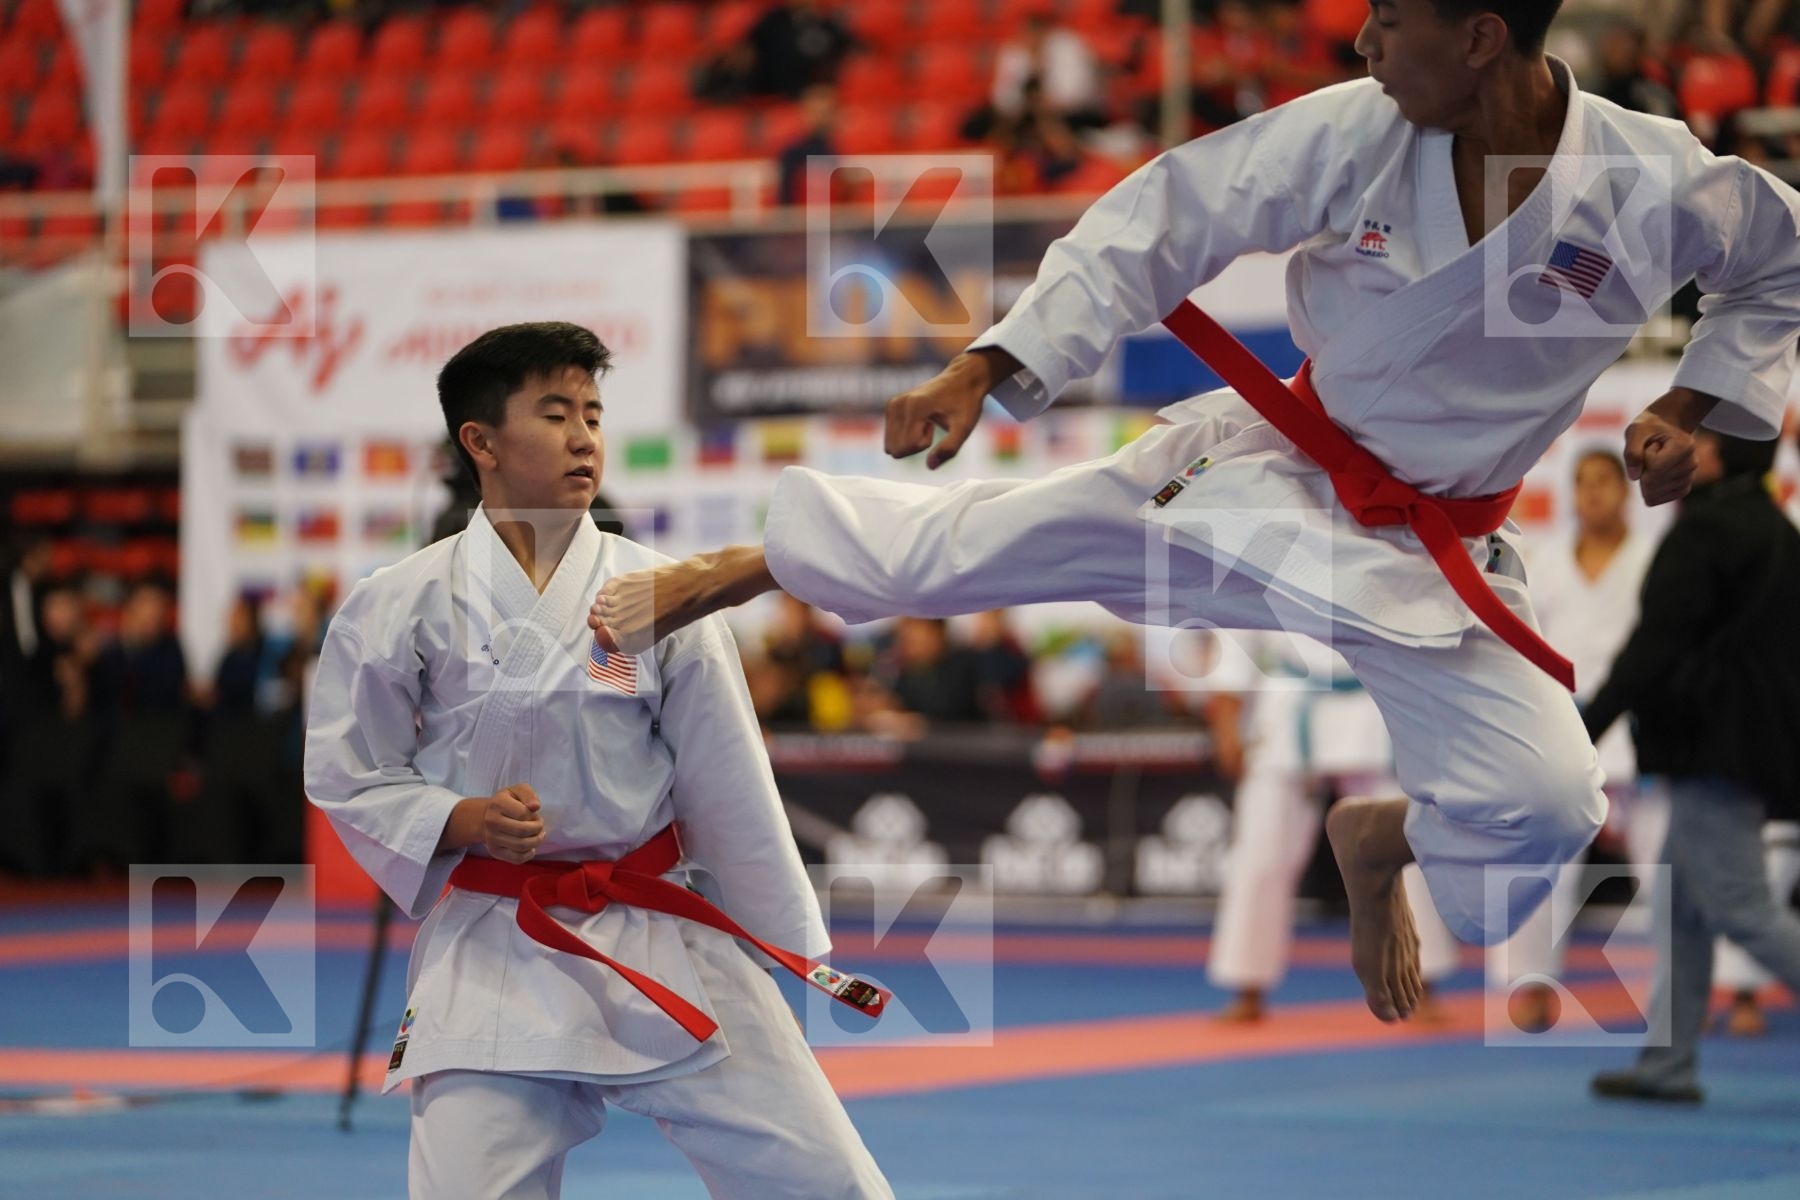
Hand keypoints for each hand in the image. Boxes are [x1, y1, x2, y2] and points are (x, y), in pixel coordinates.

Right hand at [456, 784, 544, 862]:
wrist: (486, 817)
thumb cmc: (507, 802)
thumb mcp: (517, 791)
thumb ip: (528, 794)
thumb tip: (535, 806)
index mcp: (497, 804)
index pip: (523, 813)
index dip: (534, 815)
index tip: (534, 814)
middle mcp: (491, 822)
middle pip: (522, 831)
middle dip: (537, 829)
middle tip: (539, 826)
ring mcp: (491, 838)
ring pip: (521, 846)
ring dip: (536, 841)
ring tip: (538, 835)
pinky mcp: (495, 852)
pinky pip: (517, 859)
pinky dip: (529, 854)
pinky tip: (531, 847)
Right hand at [884, 348, 1015, 467]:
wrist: (962, 378)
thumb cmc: (966, 403)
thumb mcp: (964, 427)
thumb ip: (949, 448)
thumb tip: (930, 466)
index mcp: (914, 407)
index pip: (906, 447)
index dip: (924, 444)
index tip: (935, 427)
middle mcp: (898, 404)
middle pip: (895, 449)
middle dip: (915, 444)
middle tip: (931, 426)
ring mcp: (892, 404)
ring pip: (891, 445)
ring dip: (911, 440)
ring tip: (928, 421)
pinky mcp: (891, 405)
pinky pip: (891, 437)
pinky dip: (906, 434)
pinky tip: (923, 419)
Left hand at [1624, 389, 1714, 505]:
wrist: (1664, 429)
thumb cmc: (1648, 428)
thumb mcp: (1635, 431)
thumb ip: (1632, 452)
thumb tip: (1634, 477)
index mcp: (1684, 445)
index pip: (1656, 468)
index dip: (1643, 461)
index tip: (1649, 446)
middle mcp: (1692, 462)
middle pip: (1656, 482)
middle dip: (1643, 472)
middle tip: (1649, 455)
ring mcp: (1690, 476)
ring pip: (1658, 493)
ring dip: (1646, 480)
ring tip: (1653, 462)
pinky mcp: (1685, 486)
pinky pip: (1664, 498)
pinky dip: (1652, 492)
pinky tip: (1651, 479)